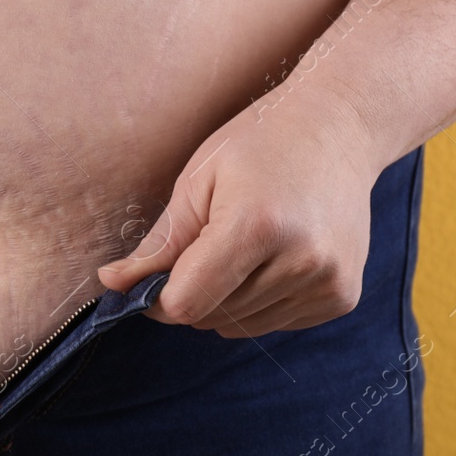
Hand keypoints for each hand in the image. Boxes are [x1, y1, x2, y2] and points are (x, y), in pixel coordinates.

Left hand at [98, 87, 380, 337]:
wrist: (339, 128)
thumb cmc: (260, 144)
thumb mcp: (198, 179)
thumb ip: (159, 242)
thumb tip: (112, 284)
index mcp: (258, 225)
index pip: (186, 303)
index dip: (156, 299)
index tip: (149, 278)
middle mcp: (302, 261)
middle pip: (212, 318)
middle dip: (190, 294)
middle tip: (200, 246)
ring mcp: (329, 282)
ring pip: (241, 327)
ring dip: (225, 299)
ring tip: (241, 244)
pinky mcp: (343, 296)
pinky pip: (275, 323)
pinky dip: (258, 301)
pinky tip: (272, 256)